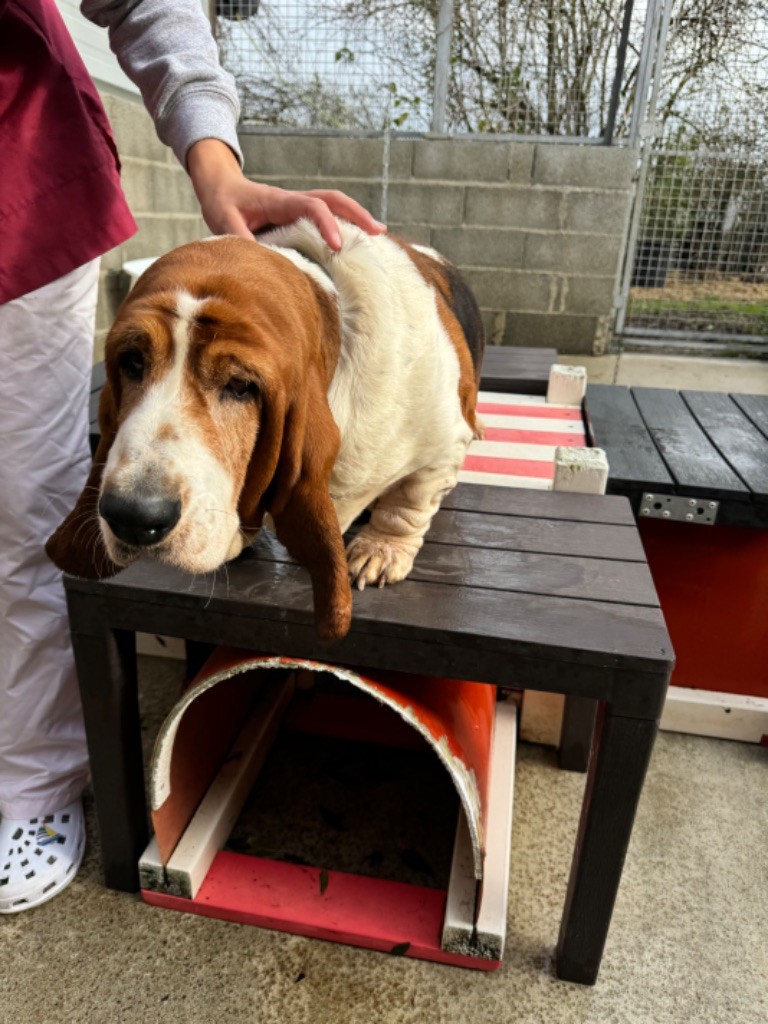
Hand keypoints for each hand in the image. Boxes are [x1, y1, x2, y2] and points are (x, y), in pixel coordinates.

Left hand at [187, 138, 385, 249]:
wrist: (220, 185)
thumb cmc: (222, 202)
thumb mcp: (223, 220)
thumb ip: (238, 237)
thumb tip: (257, 257)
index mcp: (279, 201)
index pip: (311, 207)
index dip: (326, 224)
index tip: (336, 246)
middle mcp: (294, 200)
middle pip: (333, 199)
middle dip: (357, 214)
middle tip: (378, 232)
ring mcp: (298, 206)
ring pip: (334, 205)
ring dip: (356, 217)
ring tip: (378, 234)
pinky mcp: (298, 214)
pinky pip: (327, 215)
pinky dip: (345, 223)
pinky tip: (356, 238)